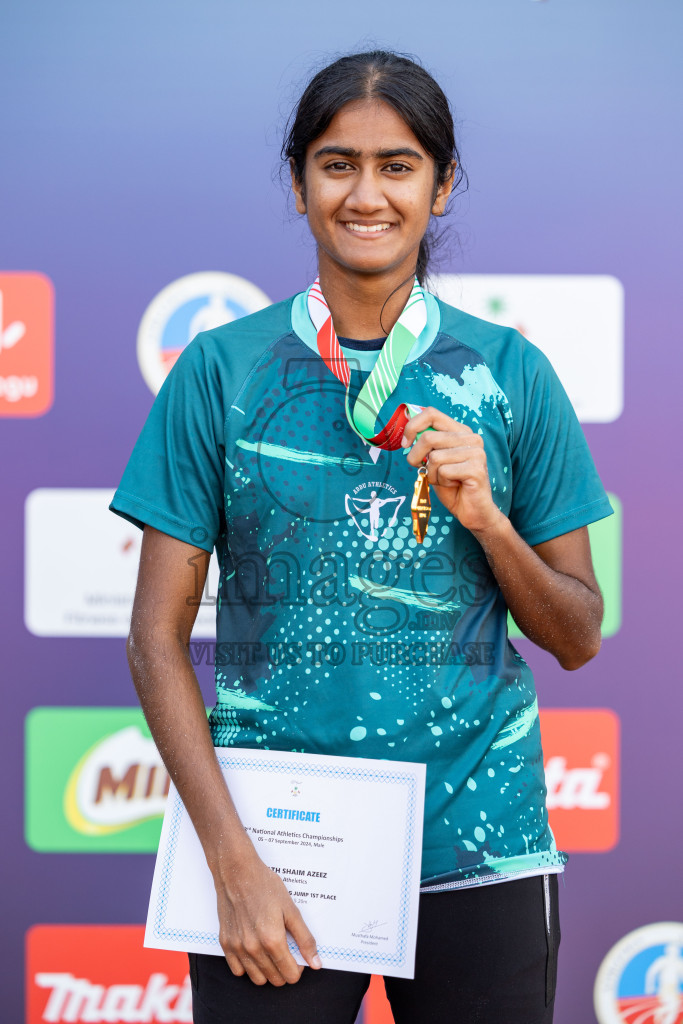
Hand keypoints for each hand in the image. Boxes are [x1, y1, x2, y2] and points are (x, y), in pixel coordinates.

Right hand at [214, 847, 321, 985]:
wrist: (237, 872)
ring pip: (257, 979)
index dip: (298, 969)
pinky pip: (238, 971)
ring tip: (271, 952)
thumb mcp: (291, 909)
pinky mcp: (225, 944)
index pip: (290, 975)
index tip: (298, 956)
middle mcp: (253, 948)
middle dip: (284, 970)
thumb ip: (305, 939)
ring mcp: (237, 947)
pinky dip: (248, 966)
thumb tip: (315, 962)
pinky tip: (254, 951)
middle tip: (286, 952)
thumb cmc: (265, 886)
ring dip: (268, 972)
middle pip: (275, 979)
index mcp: (272, 940)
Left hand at [402, 406, 503, 534]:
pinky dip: (442, 482)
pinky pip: (444, 471)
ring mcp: (476, 452)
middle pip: (428, 437)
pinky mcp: (476, 469)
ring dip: (432, 474)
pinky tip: (454, 485)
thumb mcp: (434, 461)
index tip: (405, 444)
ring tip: (445, 480)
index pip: (431, 413)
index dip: (412, 426)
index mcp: (460, 431)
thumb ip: (426, 446)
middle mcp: (471, 437)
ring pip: (435, 457)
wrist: (472, 510)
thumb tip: (407, 436)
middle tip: (422, 470)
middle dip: (416, 457)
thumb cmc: (452, 485)